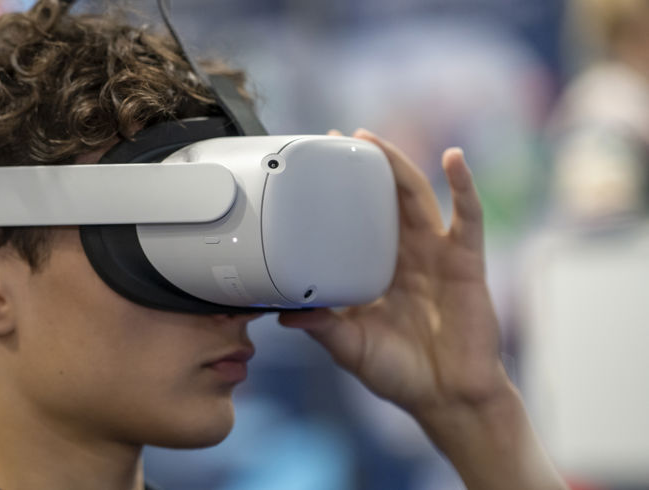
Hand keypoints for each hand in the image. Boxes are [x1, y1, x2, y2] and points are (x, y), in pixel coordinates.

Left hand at [279, 128, 507, 416]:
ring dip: (397, 164)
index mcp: (377, 270)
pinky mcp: (467, 262)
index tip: (315, 164)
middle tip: (341, 136)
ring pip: (417, 197)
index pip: (357, 219)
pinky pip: (468, 217)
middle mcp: (406, 255)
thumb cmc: (399, 372)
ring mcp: (437, 254)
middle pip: (385, 197)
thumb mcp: (349, 346)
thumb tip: (282, 312)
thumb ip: (321, 326)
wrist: (446, 398)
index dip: (340, 192)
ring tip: (373, 138)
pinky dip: (465, 186)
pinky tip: (454, 158)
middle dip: (366, 165)